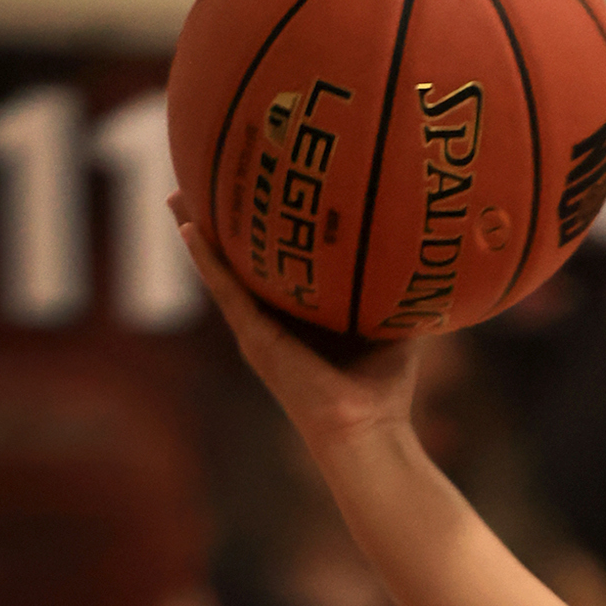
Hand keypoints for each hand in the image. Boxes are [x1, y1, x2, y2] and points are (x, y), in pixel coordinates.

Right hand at [171, 202, 425, 459]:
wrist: (368, 429)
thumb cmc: (386, 387)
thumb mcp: (395, 323)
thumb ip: (400, 287)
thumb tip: (428, 245)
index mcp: (301, 316)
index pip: (276, 263)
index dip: (263, 227)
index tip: (255, 183)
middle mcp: (274, 321)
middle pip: (240, 262)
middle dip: (220, 222)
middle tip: (200, 176)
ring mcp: (259, 330)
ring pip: (220, 271)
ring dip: (197, 232)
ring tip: (177, 192)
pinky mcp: (254, 340)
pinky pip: (224, 291)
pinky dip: (205, 260)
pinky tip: (187, 227)